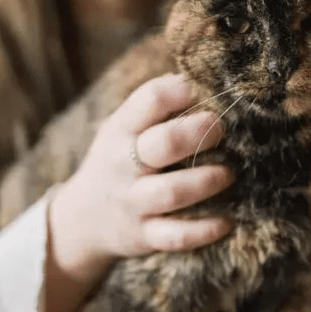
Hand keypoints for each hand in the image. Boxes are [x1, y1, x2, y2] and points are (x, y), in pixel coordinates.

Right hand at [48, 73, 233, 277]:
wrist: (81, 220)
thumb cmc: (119, 161)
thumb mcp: (123, 128)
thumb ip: (156, 106)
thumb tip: (204, 75)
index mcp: (121, 130)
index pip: (151, 99)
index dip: (184, 90)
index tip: (207, 90)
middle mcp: (124, 165)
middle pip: (165, 143)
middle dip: (201, 133)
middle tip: (222, 129)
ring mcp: (134, 202)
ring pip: (173, 192)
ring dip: (207, 180)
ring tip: (229, 173)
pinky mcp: (144, 236)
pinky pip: (177, 236)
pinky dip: (205, 230)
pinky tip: (228, 221)